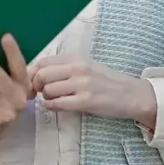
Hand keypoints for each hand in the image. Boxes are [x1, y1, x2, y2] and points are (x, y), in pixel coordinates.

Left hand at [30, 56, 157, 125]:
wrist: (131, 94)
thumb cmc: (106, 81)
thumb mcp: (85, 66)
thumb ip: (64, 67)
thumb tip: (38, 72)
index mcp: (75, 58)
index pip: (43, 61)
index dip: (32, 73)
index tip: (33, 81)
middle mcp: (77, 68)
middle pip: (42, 75)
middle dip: (36, 86)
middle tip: (40, 92)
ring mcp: (82, 85)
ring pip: (48, 90)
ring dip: (46, 97)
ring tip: (53, 99)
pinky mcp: (86, 101)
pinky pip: (57, 104)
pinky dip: (51, 106)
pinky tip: (56, 106)